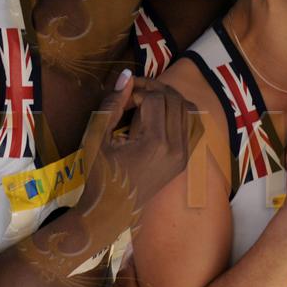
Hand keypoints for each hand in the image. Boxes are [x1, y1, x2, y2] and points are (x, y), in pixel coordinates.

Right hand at [81, 71, 200, 211]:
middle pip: (174, 99)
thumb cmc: (99, 175)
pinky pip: (189, 125)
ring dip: (166, 98)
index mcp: (156, 144)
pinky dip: (176, 112)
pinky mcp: (185, 160)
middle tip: (131, 93)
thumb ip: (112, 104)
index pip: (155, 99)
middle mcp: (176, 149)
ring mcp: (184, 155)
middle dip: (153, 89)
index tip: (121, 98)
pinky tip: (156, 115)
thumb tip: (126, 75)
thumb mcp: (97, 138)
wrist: (110, 211)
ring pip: (186, 109)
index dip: (137, 91)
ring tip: (142, 102)